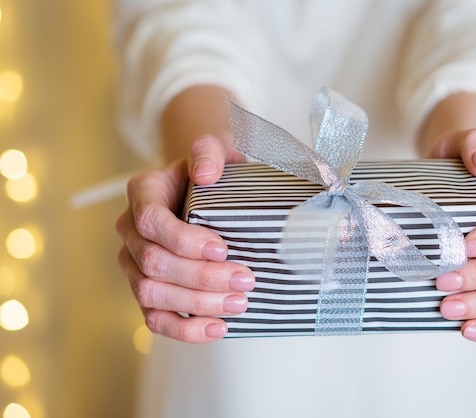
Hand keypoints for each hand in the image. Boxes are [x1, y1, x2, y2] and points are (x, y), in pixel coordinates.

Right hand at [115, 135, 252, 342]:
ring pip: (151, 294)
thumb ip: (210, 152)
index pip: (150, 221)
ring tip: (239, 303)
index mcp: (143, 193)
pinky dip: (185, 330)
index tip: (223, 248)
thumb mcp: (216, 150)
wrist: (207, 192)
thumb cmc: (212, 172)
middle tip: (245, 280)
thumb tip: (206, 173)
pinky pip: (155, 319)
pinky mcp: (149, 291)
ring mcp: (135, 264)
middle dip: (200, 277)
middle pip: (152, 263)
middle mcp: (131, 230)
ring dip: (197, 304)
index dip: (183, 240)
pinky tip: (218, 328)